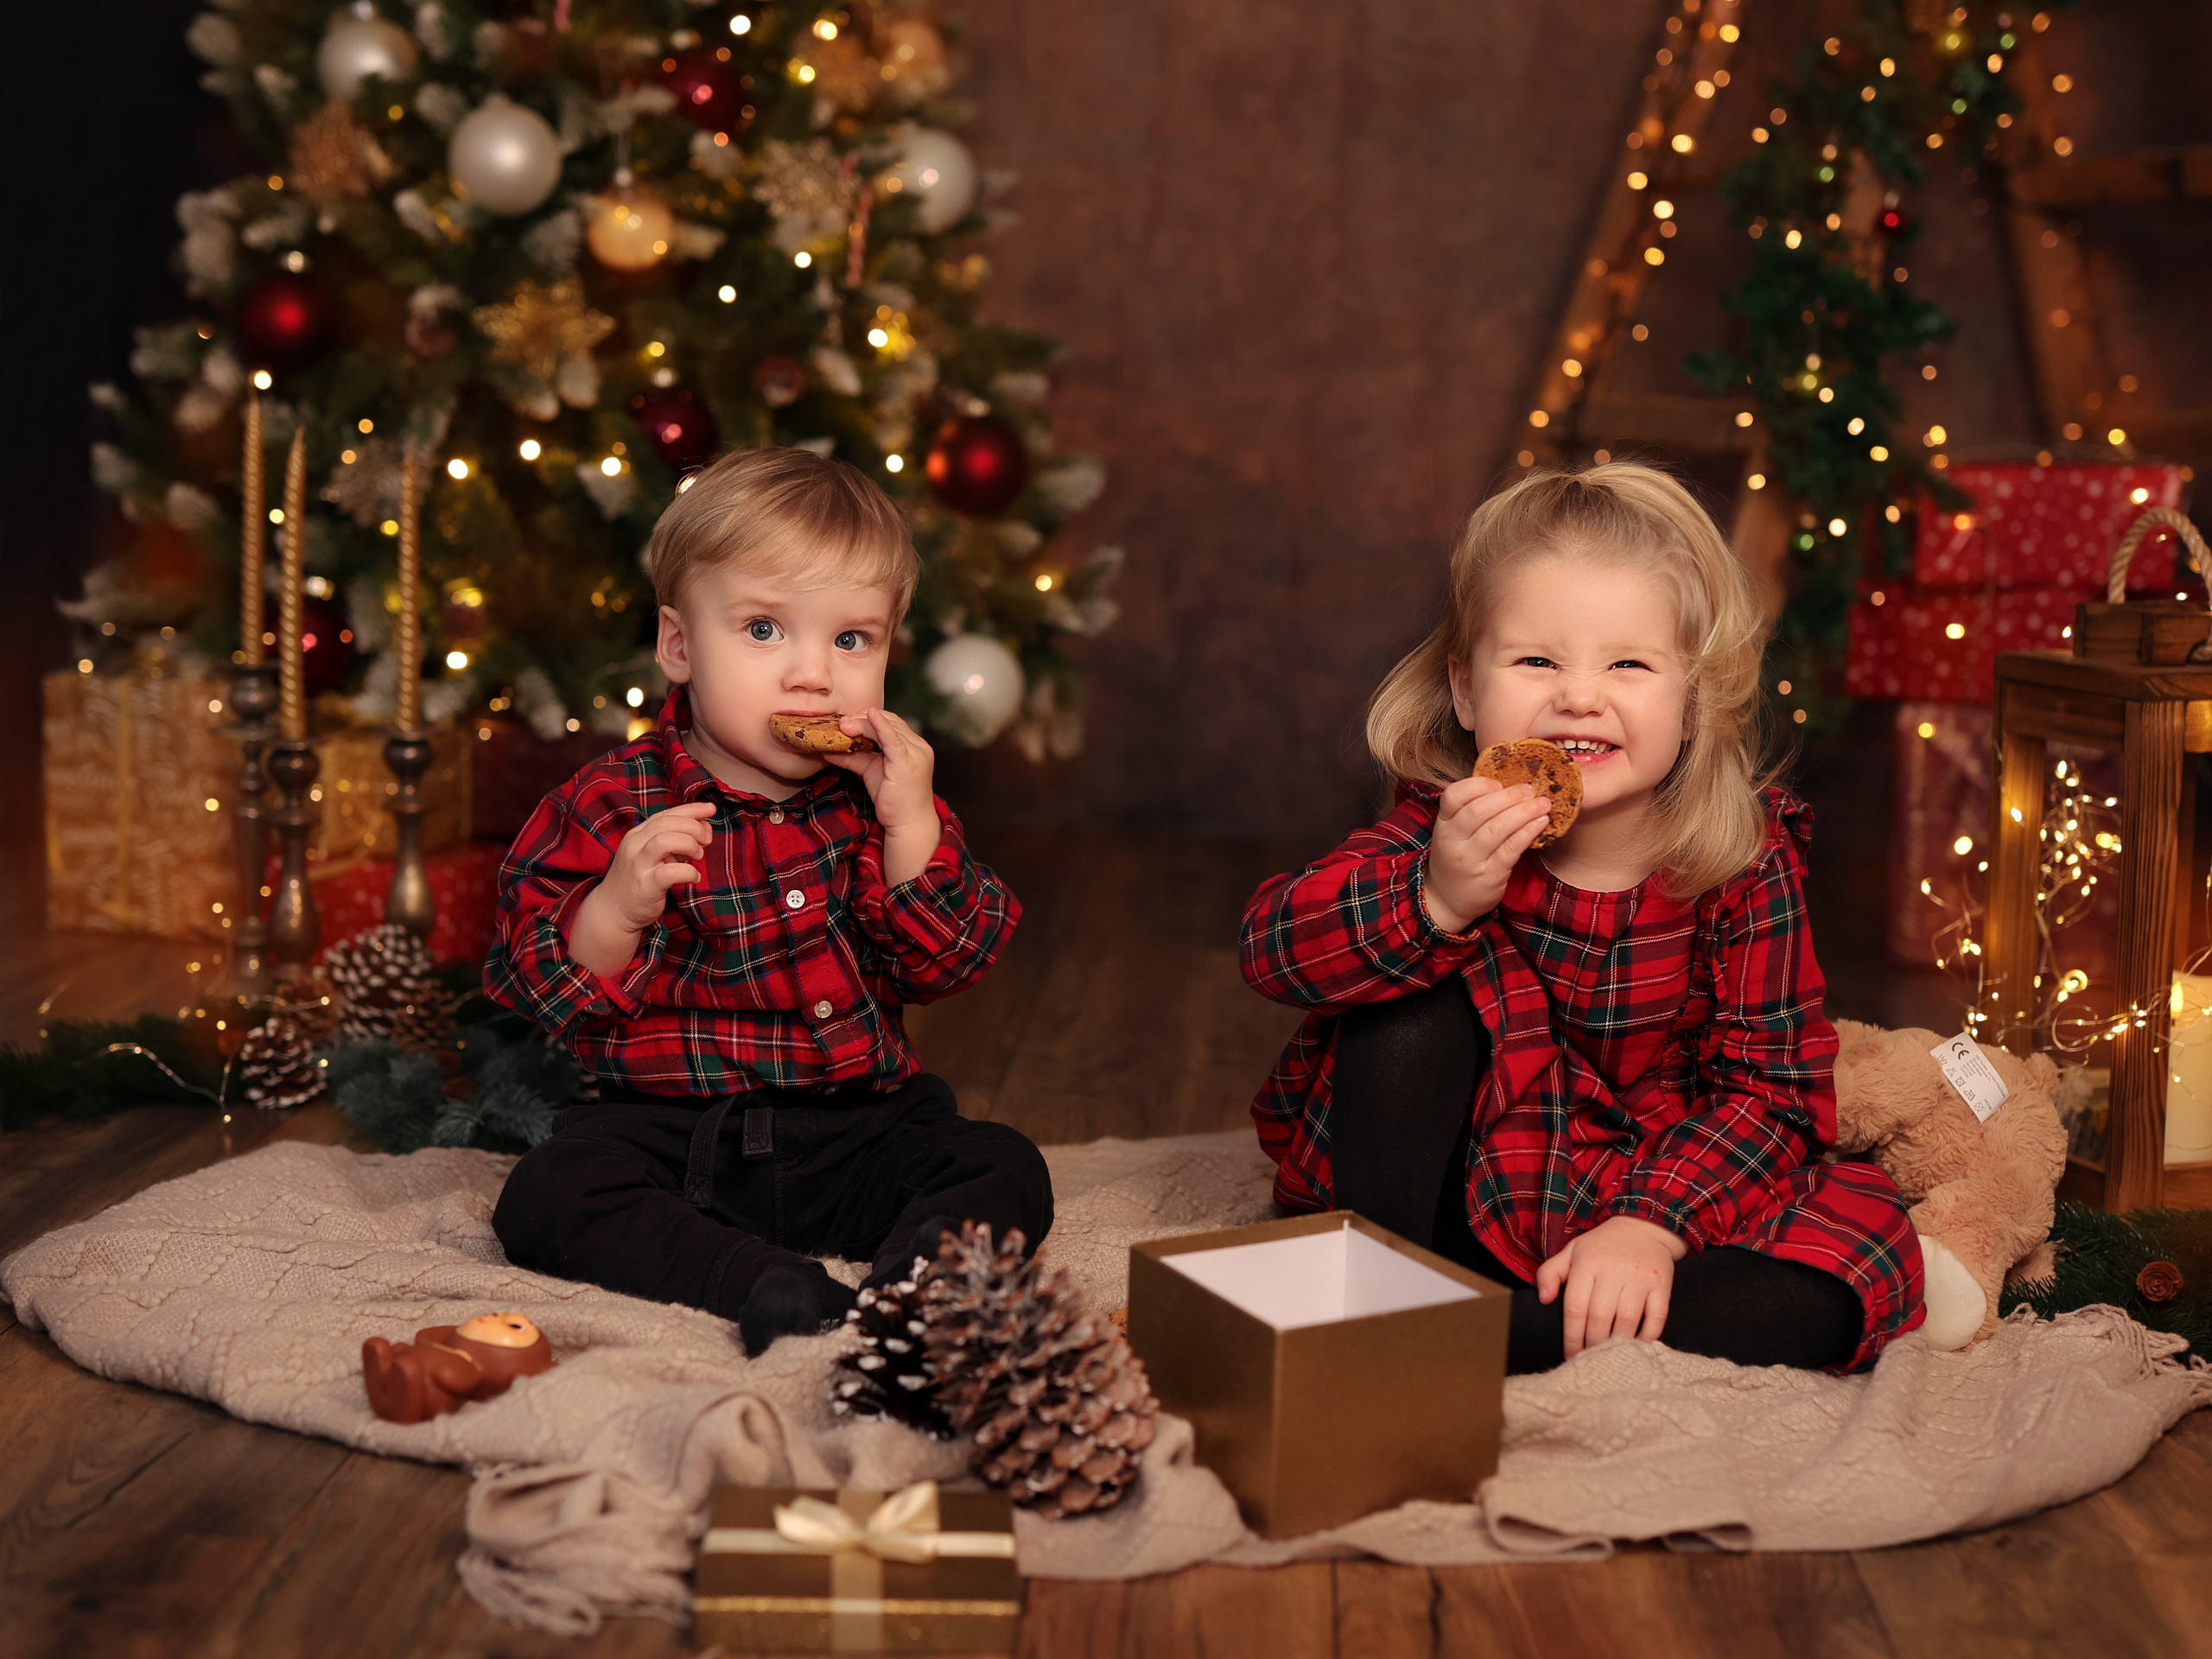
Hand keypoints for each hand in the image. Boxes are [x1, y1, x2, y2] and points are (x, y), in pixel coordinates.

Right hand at [566, 802, 712, 973]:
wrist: (613, 910)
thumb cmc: (639, 880)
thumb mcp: (655, 855)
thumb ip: (677, 840)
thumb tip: (704, 827)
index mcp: (638, 834)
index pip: (666, 814)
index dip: (691, 810)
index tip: (711, 809)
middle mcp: (635, 845)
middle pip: (667, 823)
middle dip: (693, 827)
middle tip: (707, 839)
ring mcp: (638, 864)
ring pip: (665, 840)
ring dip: (689, 844)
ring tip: (698, 856)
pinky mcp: (645, 885)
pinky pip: (670, 872)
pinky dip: (688, 872)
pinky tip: (694, 877)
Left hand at [822, 708, 941, 885]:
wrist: (908, 823)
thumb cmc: (893, 800)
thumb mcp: (871, 771)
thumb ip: (853, 758)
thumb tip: (828, 750)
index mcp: (913, 746)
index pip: (891, 723)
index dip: (868, 718)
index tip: (847, 721)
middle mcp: (918, 746)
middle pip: (889, 721)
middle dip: (863, 718)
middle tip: (841, 722)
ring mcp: (915, 753)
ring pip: (887, 727)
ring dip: (863, 723)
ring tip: (844, 725)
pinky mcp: (907, 762)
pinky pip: (892, 739)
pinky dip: (880, 726)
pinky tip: (869, 716)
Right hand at [1420, 775, 1554, 931]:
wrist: (1448, 900)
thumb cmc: (1456, 859)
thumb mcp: (1453, 833)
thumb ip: (1471, 811)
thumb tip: (1508, 787)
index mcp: (1443, 824)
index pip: (1454, 795)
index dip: (1478, 785)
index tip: (1498, 784)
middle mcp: (1452, 841)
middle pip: (1479, 810)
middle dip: (1509, 796)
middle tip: (1530, 789)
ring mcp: (1470, 860)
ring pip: (1498, 828)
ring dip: (1524, 812)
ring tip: (1542, 804)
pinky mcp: (1489, 875)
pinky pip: (1511, 849)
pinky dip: (1528, 832)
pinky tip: (1541, 823)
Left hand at [1535, 1216, 1687, 1358]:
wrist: (1643, 1227)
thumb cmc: (1601, 1246)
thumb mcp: (1571, 1252)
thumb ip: (1549, 1272)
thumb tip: (1544, 1300)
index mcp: (1587, 1263)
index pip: (1575, 1307)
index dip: (1571, 1337)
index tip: (1570, 1355)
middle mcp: (1613, 1270)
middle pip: (1600, 1317)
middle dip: (1592, 1344)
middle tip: (1590, 1360)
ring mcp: (1640, 1278)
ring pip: (1627, 1320)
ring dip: (1617, 1343)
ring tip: (1609, 1357)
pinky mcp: (1662, 1284)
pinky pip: (1657, 1316)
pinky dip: (1648, 1336)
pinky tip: (1637, 1346)